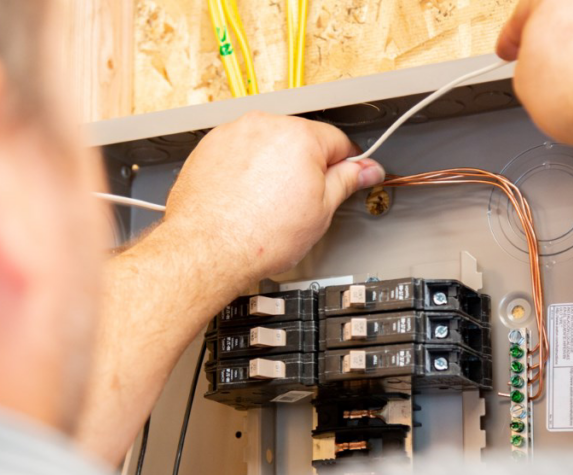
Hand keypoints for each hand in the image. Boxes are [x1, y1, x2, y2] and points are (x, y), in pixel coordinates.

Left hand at [164, 112, 384, 282]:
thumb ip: (346, 182)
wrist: (206, 249)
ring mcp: (234, 133)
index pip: (338, 142)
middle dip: (305, 167)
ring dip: (273, 166)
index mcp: (300, 136)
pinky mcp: (210, 146)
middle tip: (298, 202)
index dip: (346, 165)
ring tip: (266, 203)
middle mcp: (265, 126)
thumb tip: (366, 170)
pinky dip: (244, 169)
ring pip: (267, 145)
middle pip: (300, 140)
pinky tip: (245, 197)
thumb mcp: (319, 212)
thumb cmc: (257, 237)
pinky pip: (238, 152)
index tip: (346, 178)